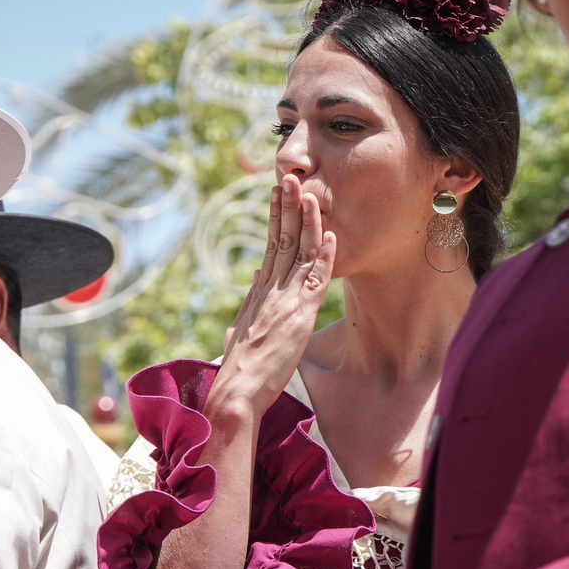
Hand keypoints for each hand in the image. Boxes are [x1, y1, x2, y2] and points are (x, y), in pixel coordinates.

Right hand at [213, 174, 336, 418]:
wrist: (237, 390)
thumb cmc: (240, 368)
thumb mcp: (243, 328)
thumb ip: (252, 301)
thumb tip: (256, 278)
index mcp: (260, 291)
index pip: (271, 245)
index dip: (276, 218)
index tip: (277, 195)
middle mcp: (271, 289)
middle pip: (282, 240)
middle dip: (287, 207)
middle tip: (290, 178)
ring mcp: (285, 300)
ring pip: (299, 253)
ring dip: (307, 222)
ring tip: (310, 194)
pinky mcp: (298, 316)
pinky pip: (315, 280)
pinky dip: (324, 256)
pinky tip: (331, 235)